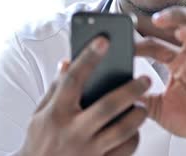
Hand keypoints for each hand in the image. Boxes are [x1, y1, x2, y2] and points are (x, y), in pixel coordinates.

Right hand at [19, 37, 150, 155]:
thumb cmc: (40, 142)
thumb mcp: (39, 114)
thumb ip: (55, 89)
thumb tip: (67, 62)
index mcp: (56, 113)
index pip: (73, 79)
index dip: (88, 57)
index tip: (103, 41)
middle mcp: (73, 132)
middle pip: (108, 106)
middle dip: (130, 89)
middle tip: (145, 79)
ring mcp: (88, 151)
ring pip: (123, 130)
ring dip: (137, 115)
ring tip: (141, 106)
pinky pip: (125, 150)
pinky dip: (134, 138)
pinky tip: (134, 130)